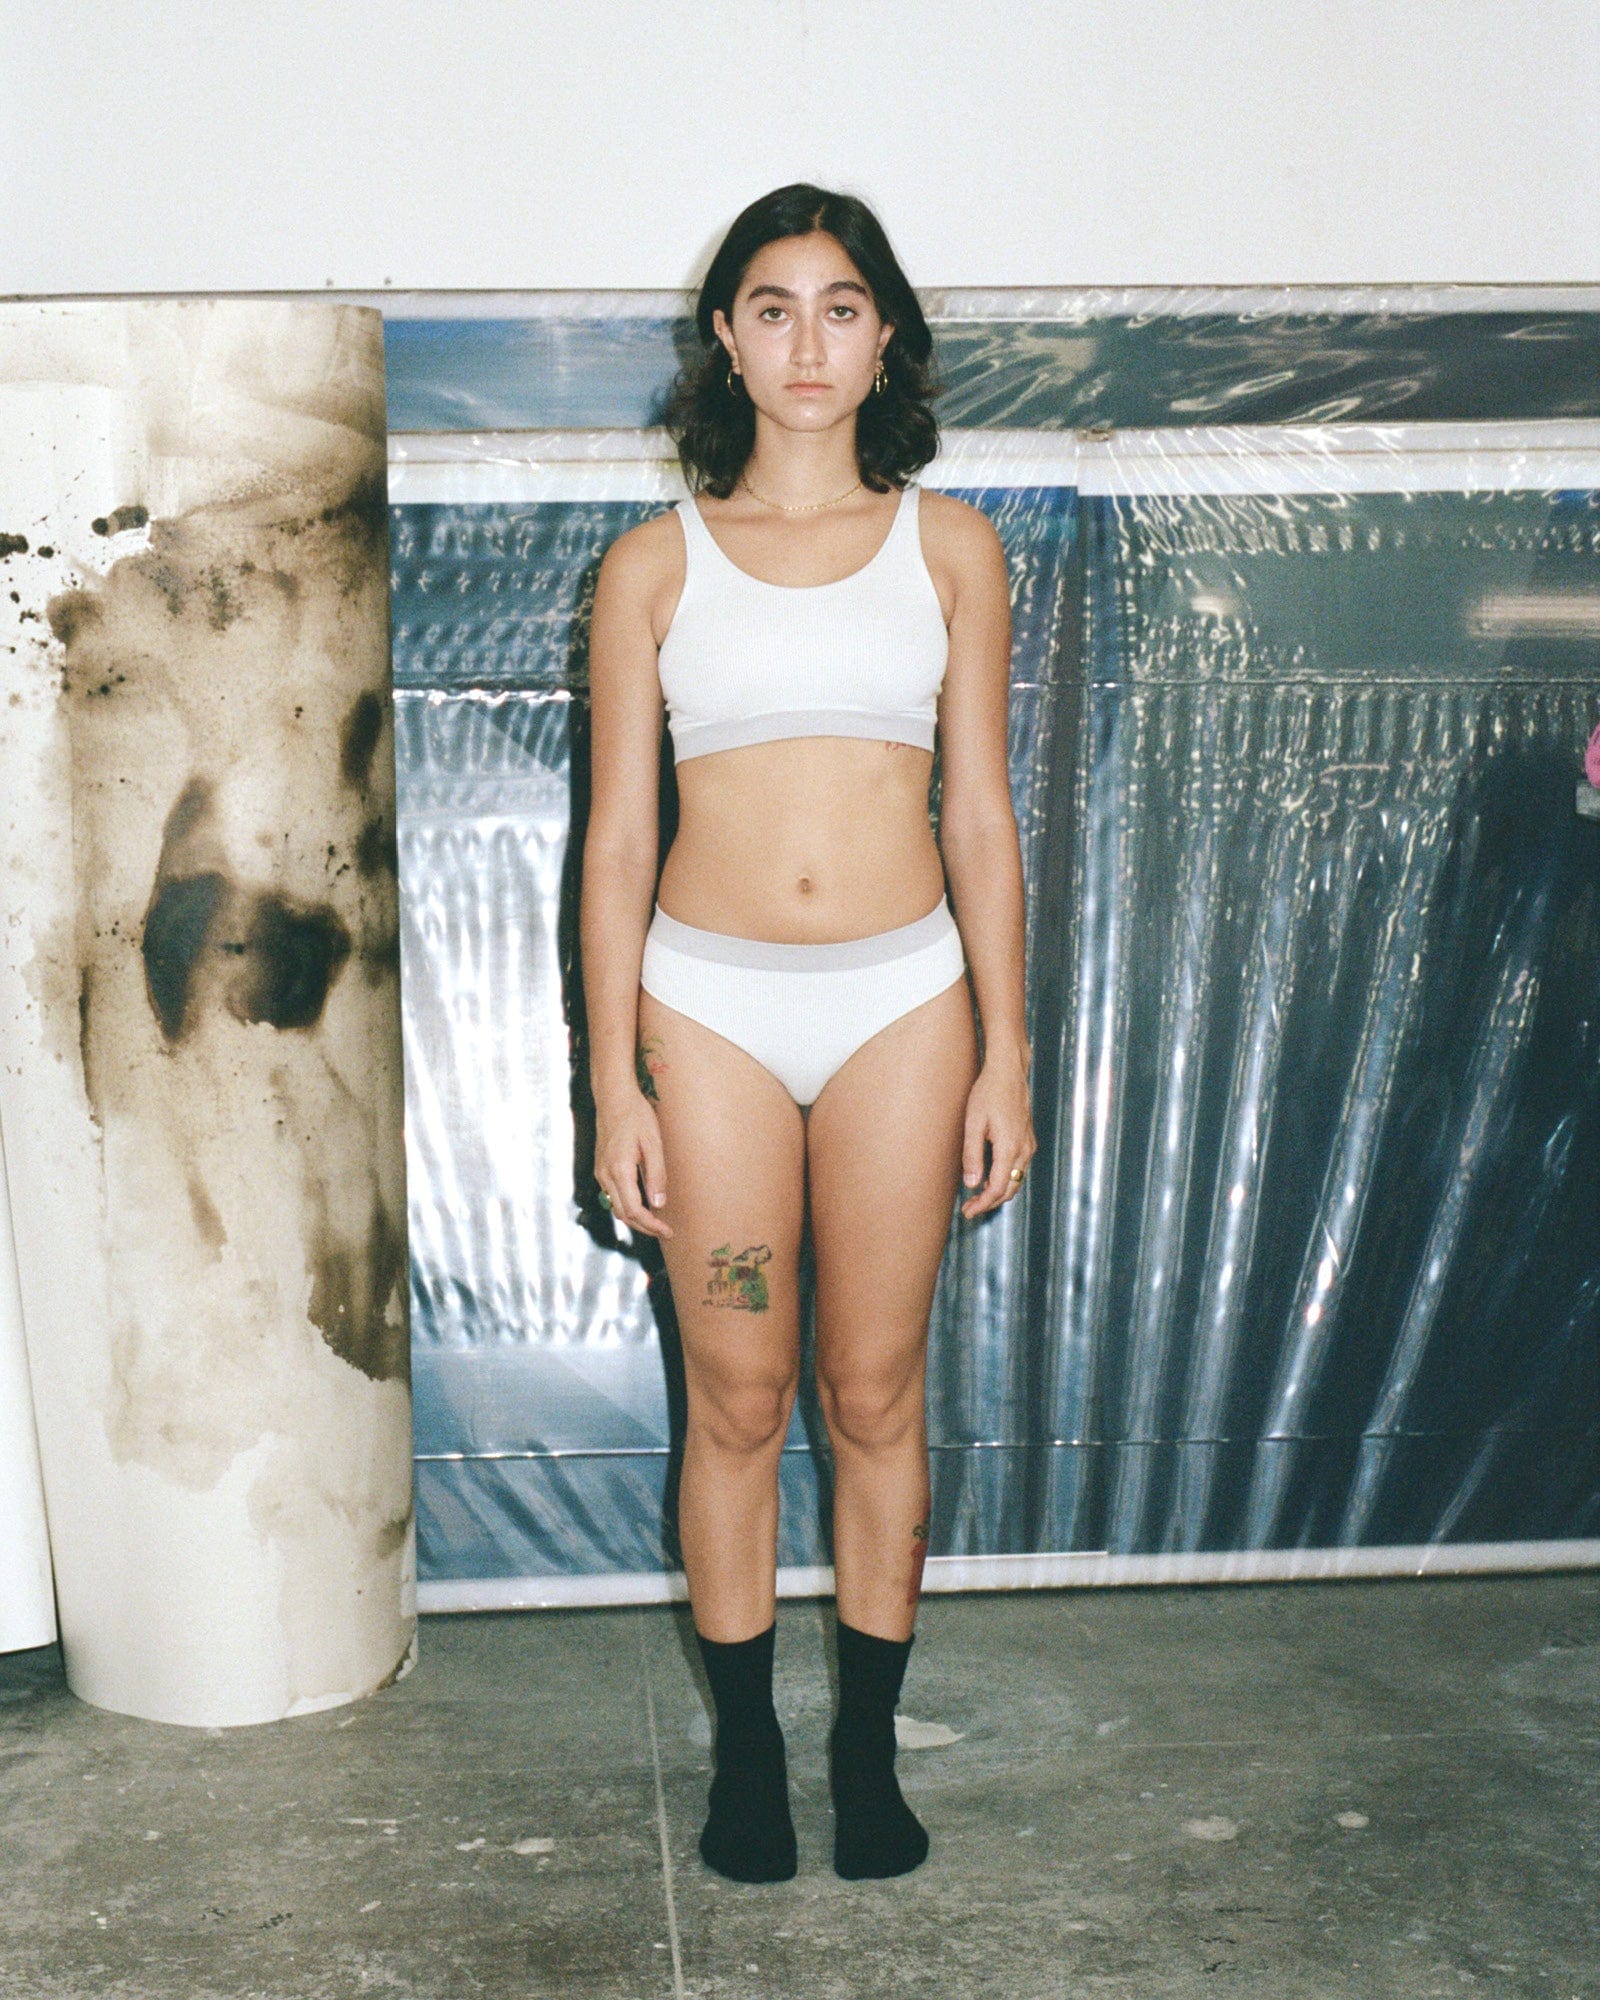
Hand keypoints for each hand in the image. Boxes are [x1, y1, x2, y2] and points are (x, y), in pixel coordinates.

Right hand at [594, 1089, 673, 1239]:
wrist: (613, 1097)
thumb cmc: (636, 1115)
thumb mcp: (653, 1143)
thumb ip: (656, 1174)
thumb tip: (659, 1204)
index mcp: (619, 1170)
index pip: (634, 1210)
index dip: (651, 1225)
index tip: (668, 1230)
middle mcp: (605, 1175)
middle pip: (623, 1214)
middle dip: (645, 1227)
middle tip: (666, 1231)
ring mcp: (600, 1172)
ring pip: (616, 1207)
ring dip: (636, 1219)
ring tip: (657, 1222)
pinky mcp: (601, 1168)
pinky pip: (613, 1196)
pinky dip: (628, 1206)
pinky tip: (643, 1204)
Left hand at [959, 1057, 1035, 1220]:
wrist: (1008, 1073)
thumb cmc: (988, 1094)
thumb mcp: (973, 1124)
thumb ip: (972, 1155)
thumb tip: (971, 1184)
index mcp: (1010, 1148)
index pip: (998, 1188)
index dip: (983, 1204)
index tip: (968, 1211)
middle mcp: (1024, 1150)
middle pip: (1010, 1189)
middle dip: (990, 1203)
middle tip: (969, 1209)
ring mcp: (1028, 1145)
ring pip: (1016, 1180)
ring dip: (998, 1192)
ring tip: (977, 1198)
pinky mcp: (1028, 1140)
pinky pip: (1019, 1168)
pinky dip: (1006, 1180)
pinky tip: (989, 1178)